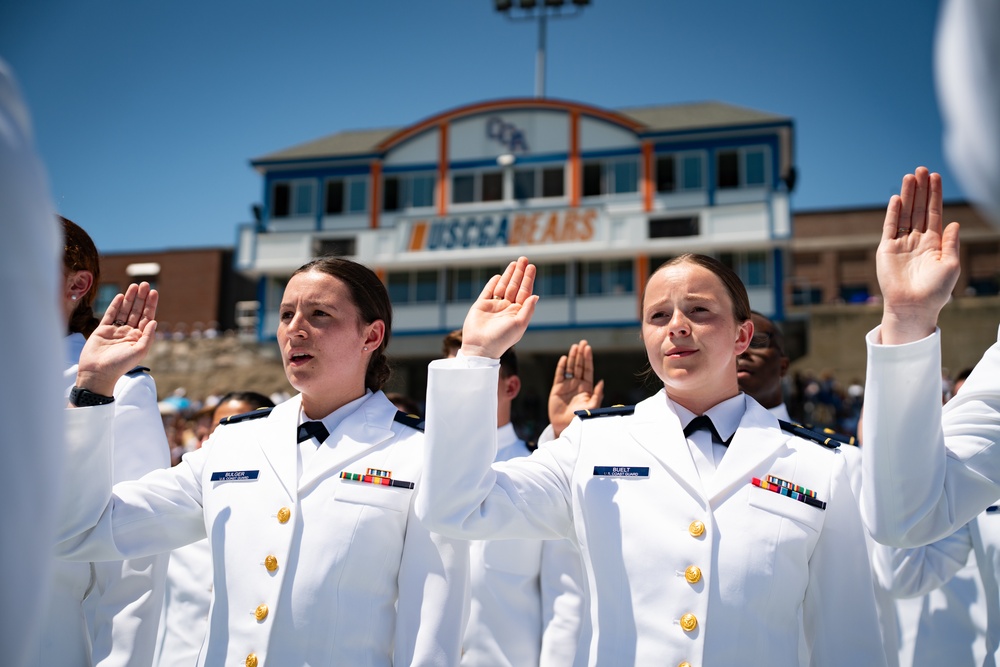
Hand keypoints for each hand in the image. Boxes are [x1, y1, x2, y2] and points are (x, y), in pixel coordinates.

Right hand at [76, 282, 158, 395]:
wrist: (97, 372)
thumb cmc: (120, 365)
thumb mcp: (139, 351)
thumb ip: (148, 336)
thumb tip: (154, 321)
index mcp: (139, 338)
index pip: (147, 317)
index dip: (150, 305)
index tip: (154, 292)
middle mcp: (128, 333)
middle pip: (136, 311)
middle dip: (141, 298)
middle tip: (145, 284)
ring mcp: (115, 331)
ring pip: (124, 310)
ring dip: (130, 298)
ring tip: (135, 285)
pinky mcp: (102, 330)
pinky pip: (110, 315)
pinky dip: (115, 305)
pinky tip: (120, 296)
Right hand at [460, 256, 537, 358]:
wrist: (480, 347)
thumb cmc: (502, 339)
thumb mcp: (519, 324)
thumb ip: (528, 309)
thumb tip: (536, 295)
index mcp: (517, 313)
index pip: (525, 292)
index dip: (528, 279)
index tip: (531, 267)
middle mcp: (506, 308)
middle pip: (515, 286)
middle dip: (519, 273)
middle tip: (524, 258)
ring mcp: (494, 306)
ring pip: (503, 286)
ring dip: (508, 274)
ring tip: (514, 263)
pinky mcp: (481, 305)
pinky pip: (488, 291)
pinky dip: (493, 283)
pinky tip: (499, 276)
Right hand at [548, 339, 604, 437]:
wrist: (566, 426)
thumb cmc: (581, 418)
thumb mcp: (592, 407)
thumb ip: (597, 395)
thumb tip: (601, 381)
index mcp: (587, 387)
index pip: (588, 370)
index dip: (588, 359)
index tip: (588, 348)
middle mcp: (577, 384)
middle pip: (579, 366)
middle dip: (581, 354)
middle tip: (582, 343)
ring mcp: (567, 385)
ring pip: (570, 368)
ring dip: (572, 357)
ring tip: (574, 347)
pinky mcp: (557, 388)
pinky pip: (559, 375)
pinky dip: (561, 367)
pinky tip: (564, 359)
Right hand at [876, 167, 960, 343]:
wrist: (913, 306)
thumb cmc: (936, 290)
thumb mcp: (951, 265)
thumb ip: (951, 243)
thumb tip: (954, 222)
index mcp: (934, 243)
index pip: (934, 214)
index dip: (935, 196)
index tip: (936, 177)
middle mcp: (917, 240)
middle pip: (918, 209)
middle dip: (921, 189)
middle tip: (922, 169)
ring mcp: (901, 244)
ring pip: (905, 214)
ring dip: (908, 195)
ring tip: (910, 176)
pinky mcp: (886, 250)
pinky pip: (890, 227)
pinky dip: (893, 212)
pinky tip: (897, 198)